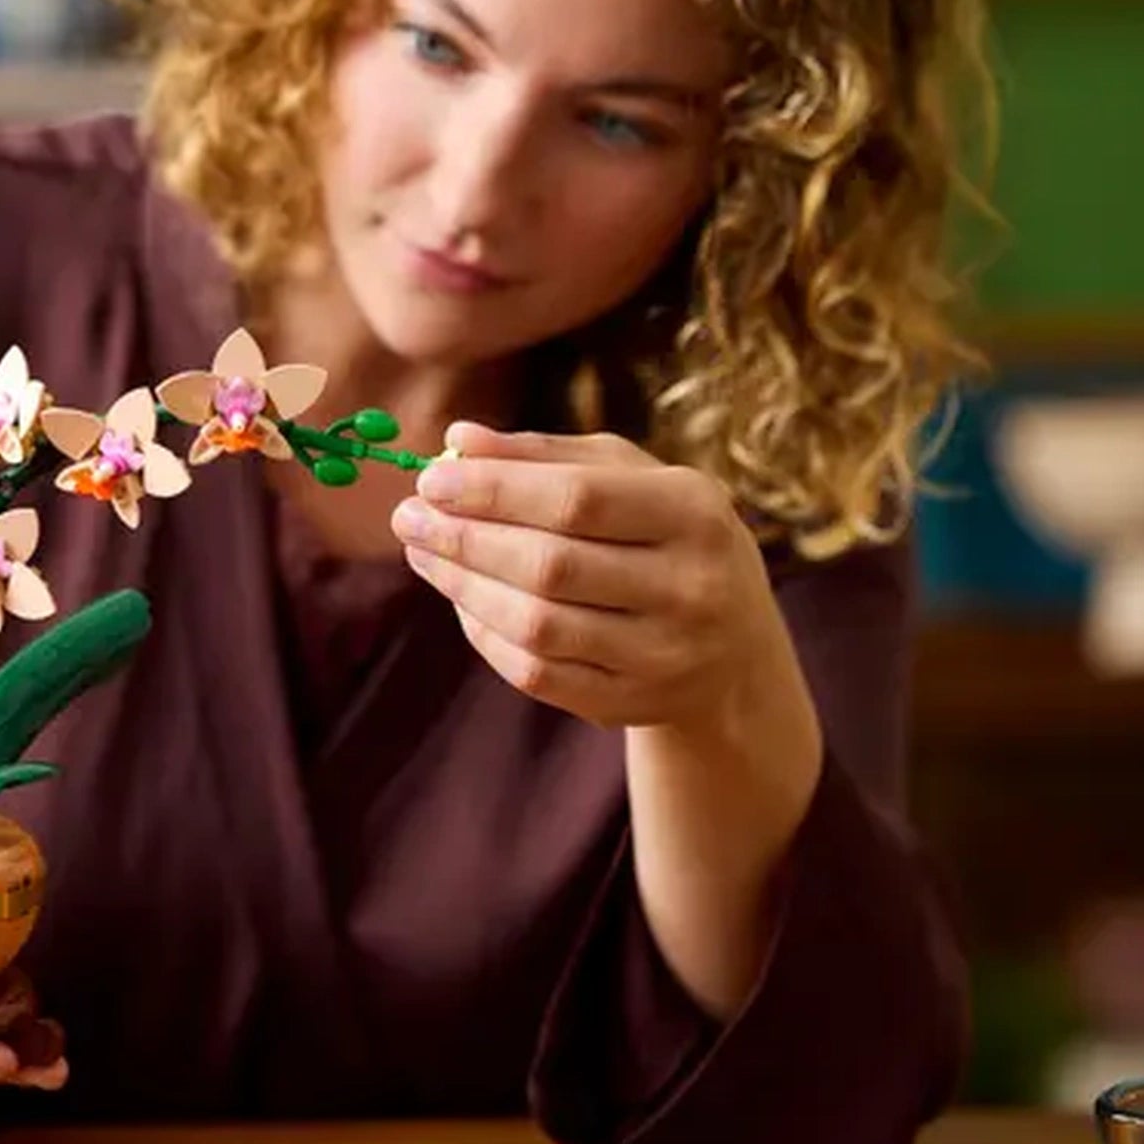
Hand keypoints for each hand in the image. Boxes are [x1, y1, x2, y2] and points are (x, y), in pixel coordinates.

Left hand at [389, 421, 797, 741]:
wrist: (735, 643)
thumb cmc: (663, 533)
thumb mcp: (627, 477)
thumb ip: (544, 455)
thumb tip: (459, 438)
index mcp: (694, 512)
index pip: (578, 499)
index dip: (495, 490)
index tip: (430, 479)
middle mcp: (691, 588)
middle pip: (551, 565)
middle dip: (465, 539)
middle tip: (408, 518)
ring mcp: (664, 655)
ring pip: (537, 626)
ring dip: (464, 587)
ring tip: (423, 554)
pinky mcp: (632, 705)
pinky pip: (537, 673)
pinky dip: (485, 634)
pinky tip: (461, 599)